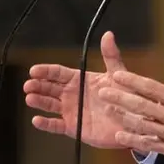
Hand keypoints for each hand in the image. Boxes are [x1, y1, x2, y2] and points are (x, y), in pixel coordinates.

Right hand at [23, 31, 128, 148]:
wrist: (134, 120)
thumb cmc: (126, 95)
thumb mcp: (118, 73)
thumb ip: (111, 55)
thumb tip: (108, 35)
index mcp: (80, 80)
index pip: (58, 73)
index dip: (45, 71)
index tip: (34, 70)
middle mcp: (73, 95)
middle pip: (50, 88)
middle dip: (38, 85)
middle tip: (29, 84)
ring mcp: (72, 111)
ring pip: (50, 105)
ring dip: (39, 101)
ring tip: (30, 98)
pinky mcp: (74, 128)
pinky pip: (56, 125)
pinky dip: (46, 124)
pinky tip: (37, 120)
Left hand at [101, 42, 163, 163]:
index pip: (151, 88)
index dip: (132, 82)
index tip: (117, 76)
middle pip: (141, 106)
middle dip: (120, 98)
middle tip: (103, 92)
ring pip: (141, 124)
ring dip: (122, 117)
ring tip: (107, 109)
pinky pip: (149, 144)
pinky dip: (133, 140)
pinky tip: (120, 135)